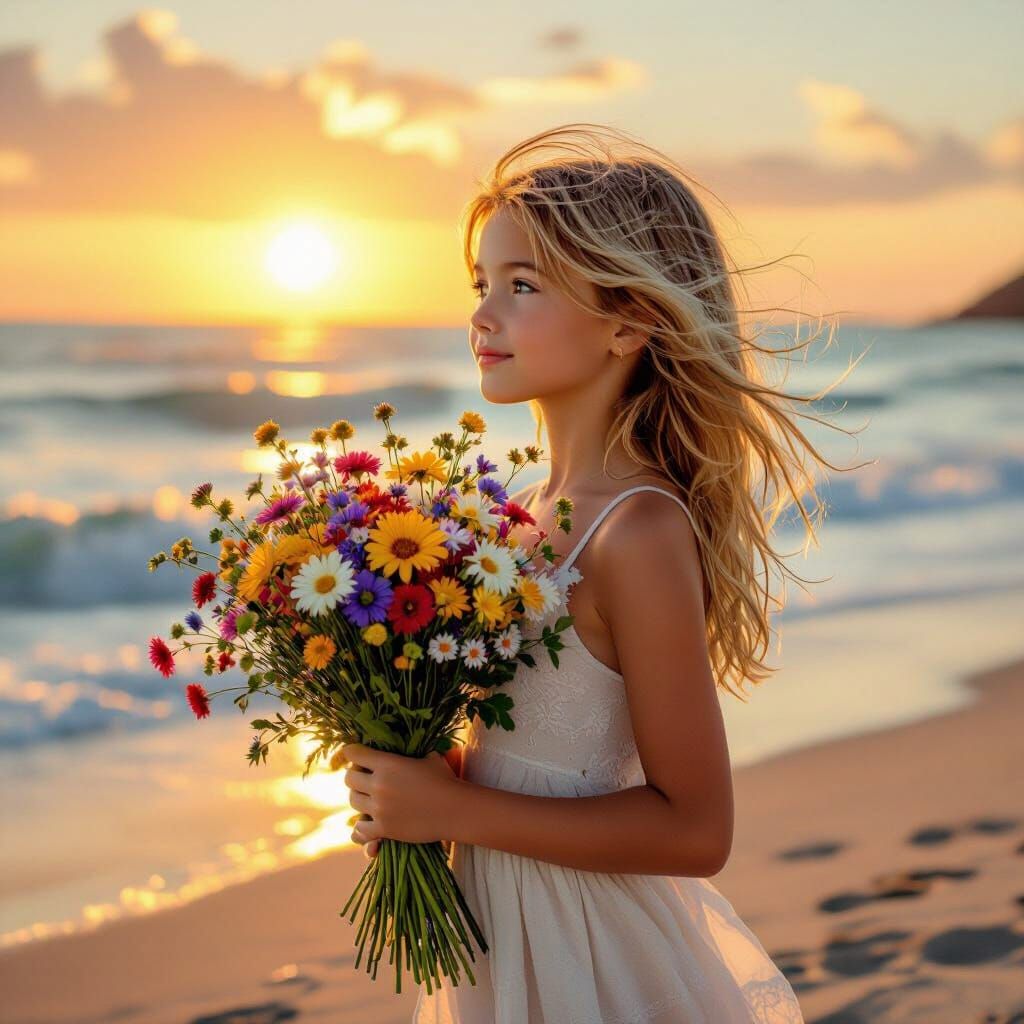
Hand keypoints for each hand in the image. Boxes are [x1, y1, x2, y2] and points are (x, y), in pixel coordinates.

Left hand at [342, 743, 463, 859]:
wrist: (455, 809)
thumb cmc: (445, 780)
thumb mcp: (429, 758)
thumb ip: (413, 753)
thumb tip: (414, 743)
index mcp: (387, 763)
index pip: (354, 753)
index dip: (353, 753)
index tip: (356, 755)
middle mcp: (378, 784)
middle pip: (349, 779)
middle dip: (355, 777)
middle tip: (364, 779)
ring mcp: (379, 808)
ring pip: (353, 802)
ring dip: (359, 799)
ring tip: (368, 799)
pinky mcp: (384, 829)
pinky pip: (359, 830)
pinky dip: (361, 827)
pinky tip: (368, 823)